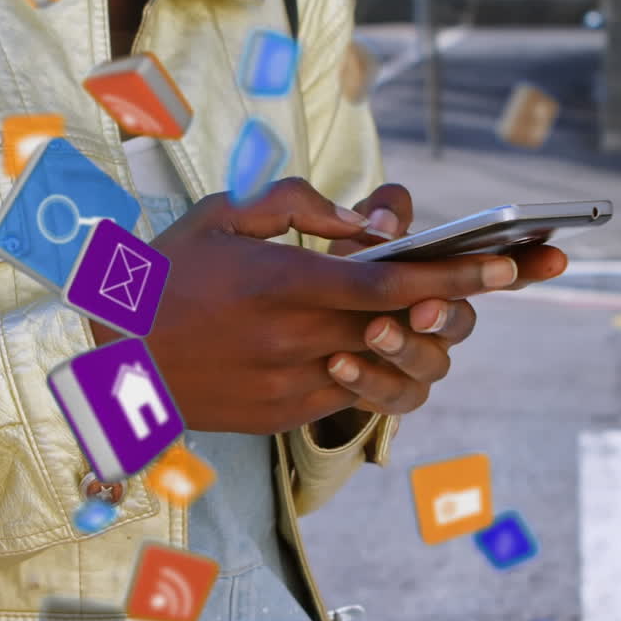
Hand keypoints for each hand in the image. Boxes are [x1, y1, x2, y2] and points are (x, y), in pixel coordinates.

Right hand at [89, 178, 519, 434]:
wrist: (110, 359)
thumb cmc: (167, 274)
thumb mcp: (225, 214)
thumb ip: (304, 205)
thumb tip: (375, 221)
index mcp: (280, 283)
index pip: (391, 285)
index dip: (458, 277)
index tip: (510, 263)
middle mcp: (293, 341)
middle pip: (404, 327)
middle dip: (460, 304)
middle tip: (492, 276)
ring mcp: (290, 386)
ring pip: (386, 364)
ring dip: (415, 336)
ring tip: (419, 307)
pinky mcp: (283, 415)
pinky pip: (351, 388)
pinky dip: (370, 359)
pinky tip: (359, 334)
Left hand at [323, 185, 569, 414]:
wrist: (306, 329)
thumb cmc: (344, 272)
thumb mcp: (359, 233)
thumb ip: (380, 214)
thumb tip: (383, 223)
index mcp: (446, 278)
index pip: (498, 271)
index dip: (530, 265)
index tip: (556, 256)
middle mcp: (444, 323)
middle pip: (464, 322)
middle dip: (447, 314)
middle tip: (424, 308)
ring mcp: (423, 362)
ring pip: (433, 364)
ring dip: (405, 348)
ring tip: (373, 331)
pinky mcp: (394, 394)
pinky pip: (393, 396)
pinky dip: (367, 381)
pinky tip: (338, 363)